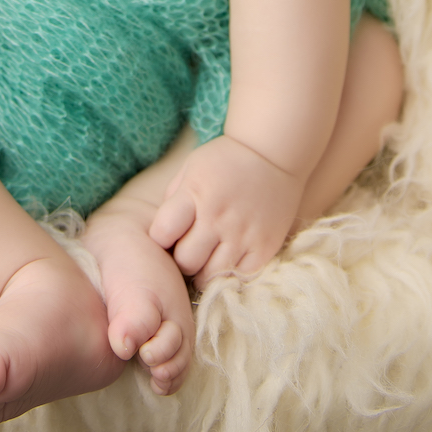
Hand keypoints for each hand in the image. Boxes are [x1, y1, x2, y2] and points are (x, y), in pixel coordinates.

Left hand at [147, 134, 304, 287]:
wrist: (271, 154)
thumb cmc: (224, 161)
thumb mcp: (190, 168)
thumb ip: (172, 199)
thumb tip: (161, 234)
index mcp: (195, 193)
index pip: (162, 233)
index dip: (160, 238)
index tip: (168, 234)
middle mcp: (218, 217)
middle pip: (186, 261)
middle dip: (182, 259)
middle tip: (189, 249)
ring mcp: (243, 234)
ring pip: (210, 276)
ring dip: (204, 270)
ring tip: (207, 257)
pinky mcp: (264, 248)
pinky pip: (239, 278)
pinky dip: (229, 274)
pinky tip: (228, 259)